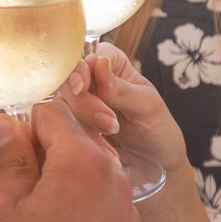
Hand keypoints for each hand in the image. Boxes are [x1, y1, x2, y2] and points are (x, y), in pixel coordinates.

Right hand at [0, 102, 146, 221]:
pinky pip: (103, 219)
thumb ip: (9, 162)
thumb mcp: (0, 215)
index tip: (4, 151)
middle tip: (12, 195)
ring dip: (62, 193)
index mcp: (82, 163)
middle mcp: (115, 181)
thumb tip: (9, 127)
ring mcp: (130, 217)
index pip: (51, 113)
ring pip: (90, 184)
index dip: (22, 126)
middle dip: (43, 159)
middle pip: (75, 146)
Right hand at [66, 43, 191, 191]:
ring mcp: (79, 106)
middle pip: (70, 80)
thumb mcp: (147, 106)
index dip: (80, 68)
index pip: (89, 55)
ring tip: (111, 138)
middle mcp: (92, 82)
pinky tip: (103, 150)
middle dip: (84, 103)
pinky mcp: (73, 128)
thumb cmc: (158, 130)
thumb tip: (99, 63)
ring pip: (63, 105)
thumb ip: (121, 88)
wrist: (156, 166)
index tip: (82, 87)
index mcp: (113, 66)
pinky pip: (63, 128)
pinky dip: (80, 140)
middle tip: (110, 123)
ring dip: (84, 124)